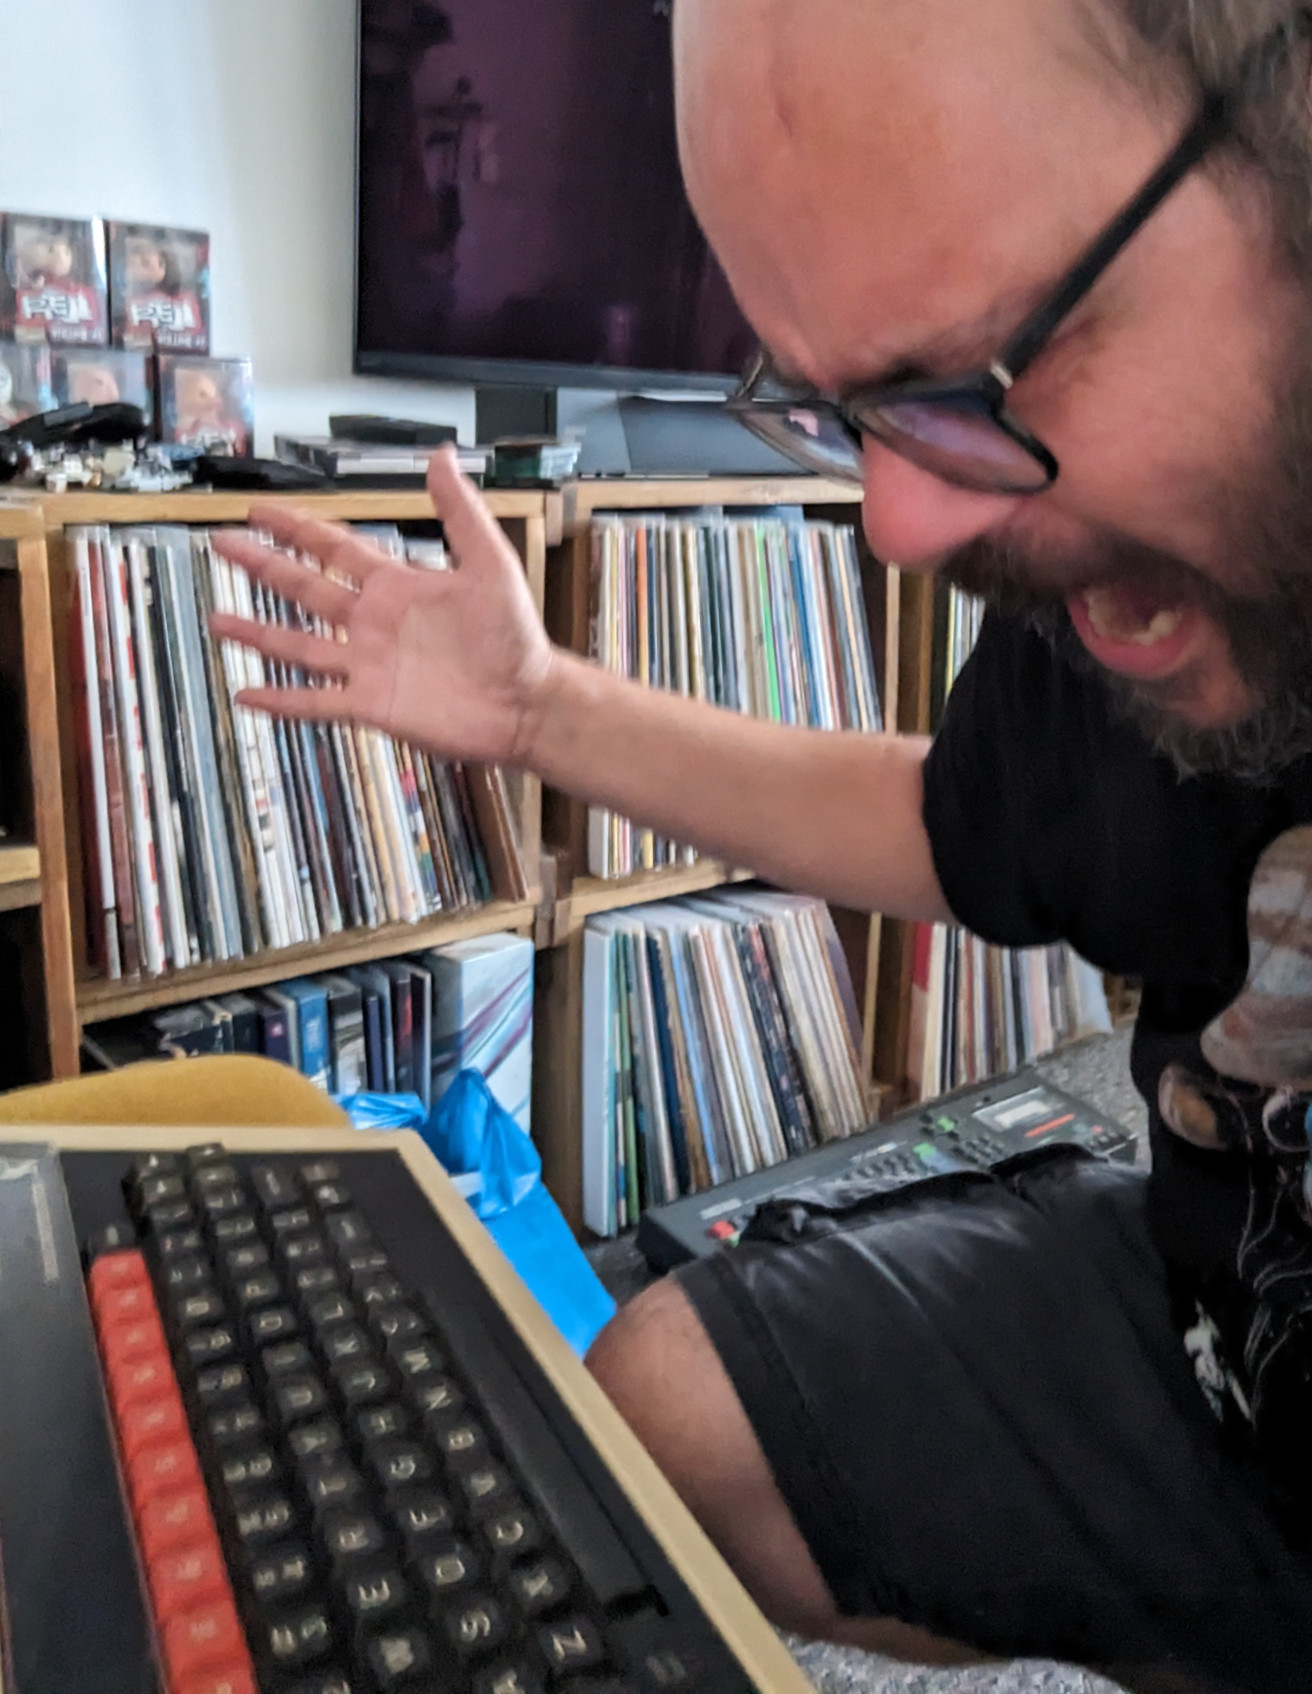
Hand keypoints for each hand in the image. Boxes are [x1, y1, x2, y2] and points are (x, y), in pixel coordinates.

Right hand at [209, 446, 556, 766]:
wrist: (527, 701)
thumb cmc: (517, 636)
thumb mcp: (490, 564)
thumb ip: (459, 512)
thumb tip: (442, 456)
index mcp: (397, 586)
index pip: (334, 548)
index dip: (297, 528)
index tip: (262, 512)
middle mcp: (374, 623)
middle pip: (305, 588)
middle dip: (264, 565)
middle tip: (225, 545)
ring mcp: (369, 664)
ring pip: (299, 645)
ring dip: (259, 632)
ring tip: (218, 621)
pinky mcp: (372, 704)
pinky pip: (316, 701)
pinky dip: (281, 700)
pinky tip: (247, 694)